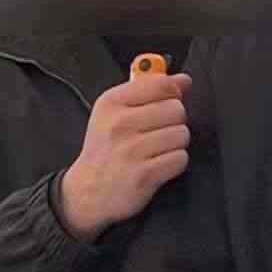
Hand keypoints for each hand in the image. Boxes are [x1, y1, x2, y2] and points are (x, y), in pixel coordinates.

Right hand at [57, 72, 191, 238]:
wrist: (87, 192)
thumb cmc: (105, 150)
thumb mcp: (114, 112)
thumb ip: (149, 91)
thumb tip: (184, 80)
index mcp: (111, 103)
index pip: (162, 84)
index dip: (172, 93)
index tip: (165, 103)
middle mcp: (120, 124)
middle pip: (177, 109)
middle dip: (174, 122)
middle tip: (157, 133)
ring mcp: (131, 150)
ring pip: (181, 134)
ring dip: (175, 144)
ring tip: (156, 150)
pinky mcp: (143, 174)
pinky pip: (180, 158)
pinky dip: (174, 163)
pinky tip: (158, 165)